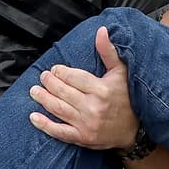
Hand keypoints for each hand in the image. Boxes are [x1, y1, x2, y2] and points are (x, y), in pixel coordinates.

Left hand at [28, 26, 139, 148]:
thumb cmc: (127, 97)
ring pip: (58, 109)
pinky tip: (34, 117)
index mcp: (102, 89)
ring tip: (34, 91)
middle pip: (63, 92)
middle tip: (42, 77)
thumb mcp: (121, 72)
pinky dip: (45, 125)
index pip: (74, 77)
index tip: (55, 69)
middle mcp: (93, 107)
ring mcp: (87, 124)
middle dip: (49, 83)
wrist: (135, 130)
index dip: (61, 72)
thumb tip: (101, 30)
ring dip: (43, 99)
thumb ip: (109, 51)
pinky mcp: (83, 138)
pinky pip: (60, 131)